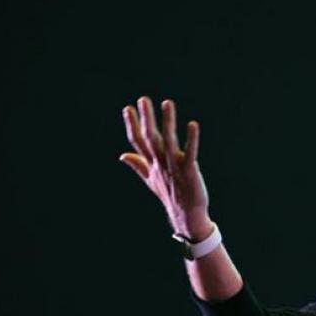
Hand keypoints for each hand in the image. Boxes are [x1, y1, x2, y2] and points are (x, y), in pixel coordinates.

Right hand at [120, 97, 211, 239]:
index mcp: (151, 164)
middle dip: (146, 119)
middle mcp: (160, 164)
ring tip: (167, 102)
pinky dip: (191, 139)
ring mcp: (174, 168)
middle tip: (143, 99)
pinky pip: (190, 153)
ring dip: (167, 122)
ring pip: (168, 142)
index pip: (138, 141)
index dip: (132, 125)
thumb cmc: (170, 195)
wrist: (186, 216)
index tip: (127, 108)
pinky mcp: (189, 171)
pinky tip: (193, 124)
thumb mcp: (150, 179)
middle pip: (150, 138)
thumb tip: (122, 155)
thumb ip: (138, 165)